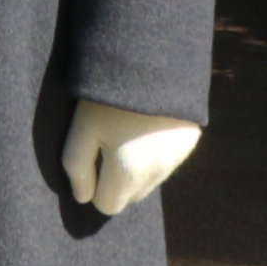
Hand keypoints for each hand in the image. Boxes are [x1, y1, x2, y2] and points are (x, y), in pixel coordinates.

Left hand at [61, 99, 197, 218]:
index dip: (94, 186)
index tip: (92, 158)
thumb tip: (83, 196)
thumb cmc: (109, 95)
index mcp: (128, 174)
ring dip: (138, 168)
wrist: (155, 59)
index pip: (107, 205)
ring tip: (129, 132)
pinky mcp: (190, 142)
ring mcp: (177, 159)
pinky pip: (167, 161)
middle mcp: (157, 174)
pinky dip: (156, 152)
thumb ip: (76, 167)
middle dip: (117, 180)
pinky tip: (149, 124)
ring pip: (150, 181)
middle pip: (131, 196)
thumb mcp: (81, 127)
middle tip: (109, 143)